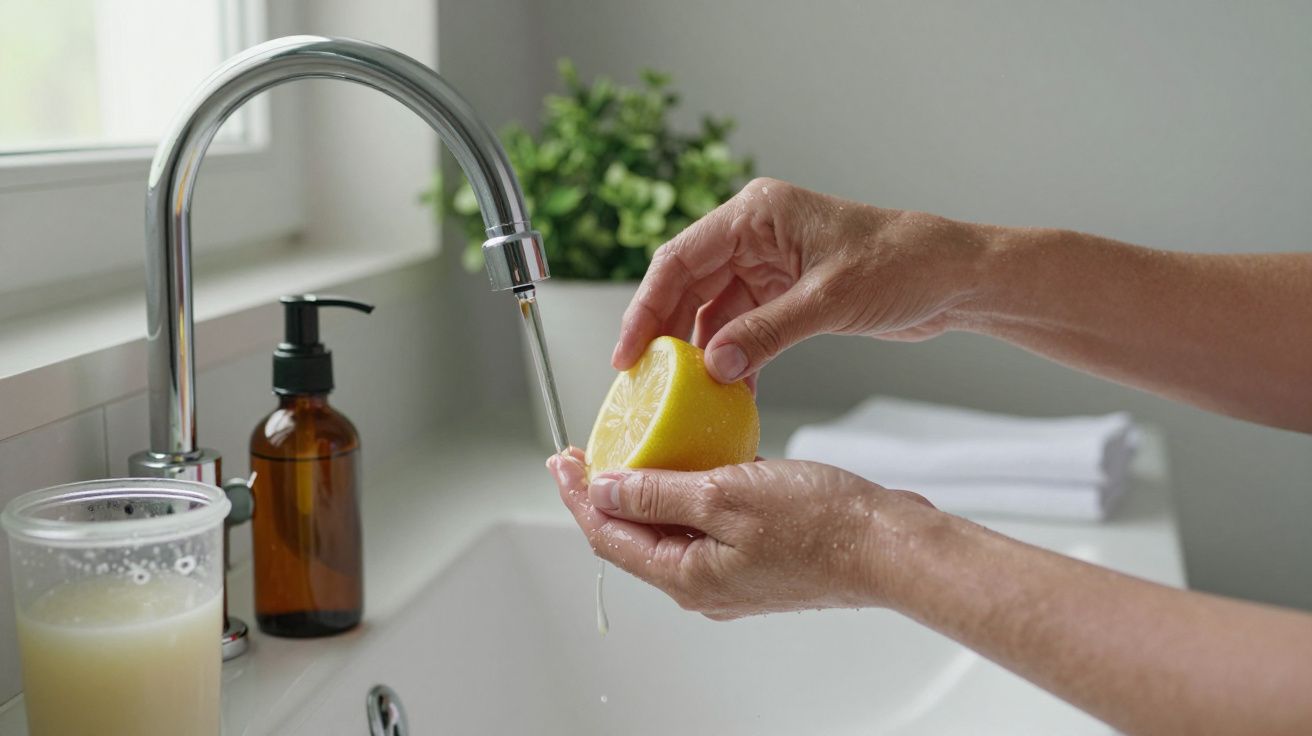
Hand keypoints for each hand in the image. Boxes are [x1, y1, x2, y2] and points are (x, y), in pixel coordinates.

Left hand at [546, 448, 934, 619]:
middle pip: (634, 537)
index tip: (561, 461)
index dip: (579, 496)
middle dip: (606, 494)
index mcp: (687, 576)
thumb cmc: (822, 525)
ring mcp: (731, 575)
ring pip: (670, 530)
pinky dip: (689, 494)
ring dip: (647, 492)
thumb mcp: (725, 494)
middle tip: (586, 454)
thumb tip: (606, 491)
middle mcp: (703, 585)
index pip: (609, 536)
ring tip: (633, 451)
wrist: (889, 546)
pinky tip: (694, 462)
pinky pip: (706, 526)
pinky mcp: (757, 559)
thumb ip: (658, 493)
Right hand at [612, 178, 989, 381]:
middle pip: (688, 285)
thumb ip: (767, 332)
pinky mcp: (786, 293)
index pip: (680, 258)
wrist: (954, 276)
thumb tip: (713, 366)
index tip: (628, 353)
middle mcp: (755, 235)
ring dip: (701, 351)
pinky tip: (727, 390)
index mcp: (756, 214)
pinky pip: (743, 327)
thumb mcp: (828, 300)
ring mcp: (769, 264)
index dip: (646, 306)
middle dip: (666, 333)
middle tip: (643, 382)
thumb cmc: (901, 264)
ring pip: (713, 310)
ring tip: (684, 394)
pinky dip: (734, 357)